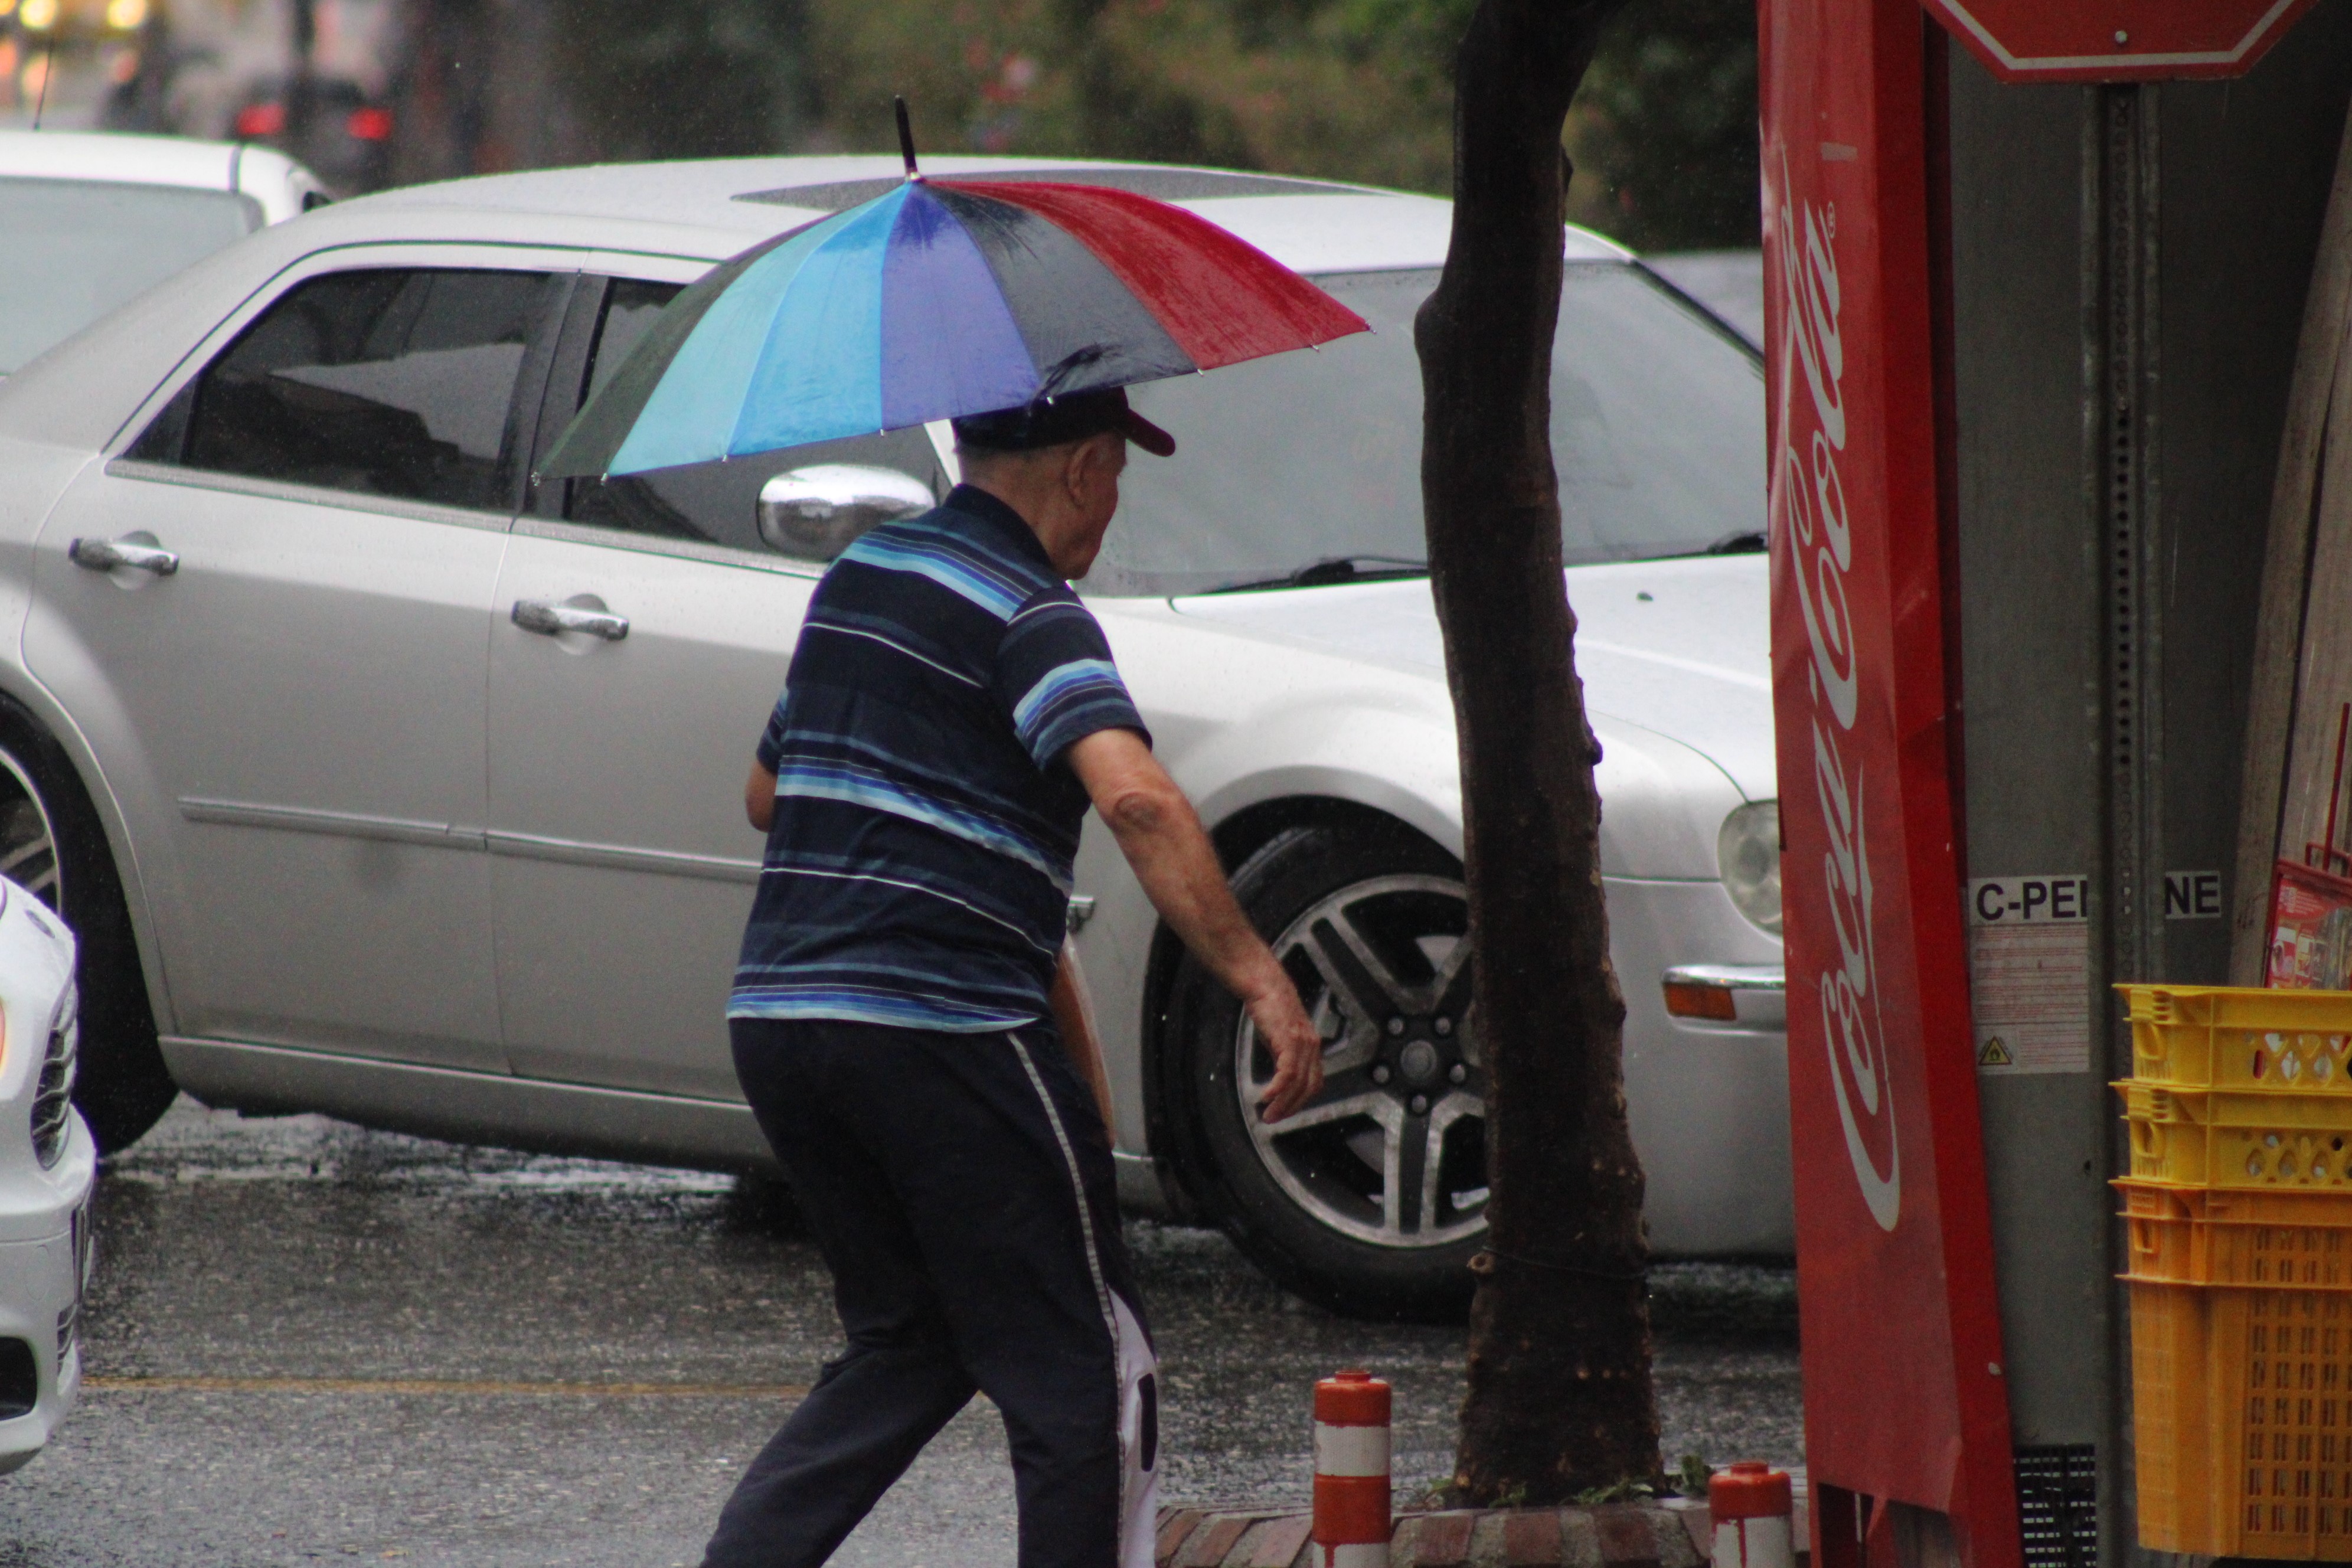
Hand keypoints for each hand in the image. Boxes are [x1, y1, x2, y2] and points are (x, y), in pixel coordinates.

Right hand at [1247, 980, 1324, 1122]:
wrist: (1264, 984)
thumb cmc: (1270, 1007)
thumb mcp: (1279, 1036)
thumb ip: (1282, 1056)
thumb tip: (1279, 1077)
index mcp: (1311, 1046)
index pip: (1313, 1082)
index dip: (1300, 1101)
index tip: (1285, 1112)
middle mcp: (1311, 1046)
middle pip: (1308, 1088)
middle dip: (1291, 1108)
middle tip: (1273, 1119)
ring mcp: (1303, 1043)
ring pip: (1298, 1084)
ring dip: (1282, 1103)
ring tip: (1268, 1114)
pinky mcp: (1290, 1040)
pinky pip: (1288, 1073)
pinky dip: (1277, 1089)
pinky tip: (1266, 1096)